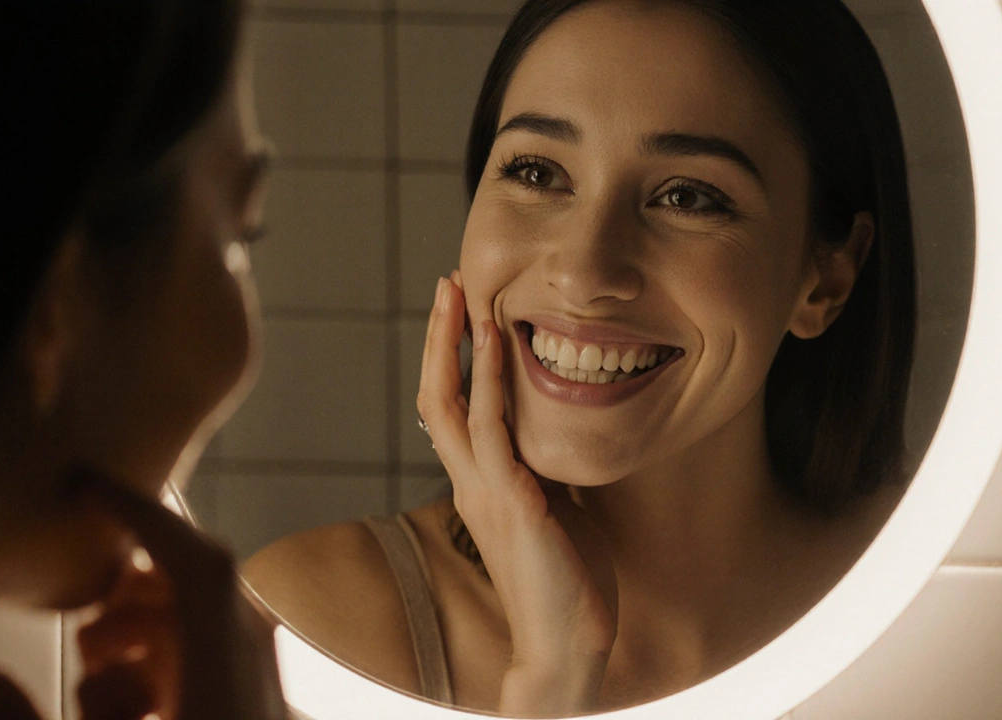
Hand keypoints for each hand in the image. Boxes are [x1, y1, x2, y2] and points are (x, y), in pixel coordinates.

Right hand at [0, 476, 284, 719]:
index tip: (84, 484)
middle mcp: (259, 666)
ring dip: (146, 641)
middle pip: (199, 587)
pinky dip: (173, 669)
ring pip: (208, 625)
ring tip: (100, 690)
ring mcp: (267, 685)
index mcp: (228, 665)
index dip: (140, 512)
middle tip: (84, 633)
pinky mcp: (262, 704)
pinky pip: (223, 659)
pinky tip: (135, 710)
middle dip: (129, 597)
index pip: (198, 560)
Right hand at [417, 272, 616, 716]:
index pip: (452, 411)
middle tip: (446, 284)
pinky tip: (494, 341)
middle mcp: (471, 482)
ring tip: (458, 293)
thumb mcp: (557, 513)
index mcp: (480, 486)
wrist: (565, 646)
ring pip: (452, 402)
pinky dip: (488, 379)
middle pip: (435, 396)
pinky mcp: (510, 500)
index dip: (451, 361)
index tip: (462, 315)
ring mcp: (484, 490)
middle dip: (438, 338)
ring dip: (454, 344)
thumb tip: (563, 435)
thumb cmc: (566, 584)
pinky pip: (491, 427)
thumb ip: (549, 473)